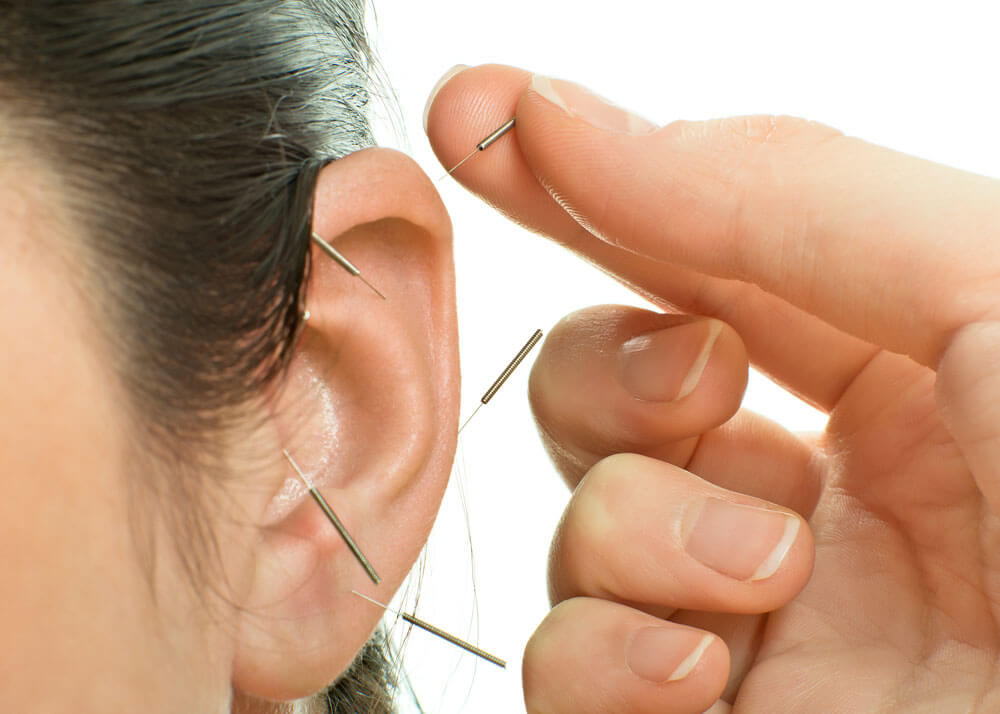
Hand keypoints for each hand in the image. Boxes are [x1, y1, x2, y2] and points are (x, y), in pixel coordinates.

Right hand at [425, 65, 999, 712]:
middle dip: (608, 367)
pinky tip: (697, 667)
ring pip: (583, 521)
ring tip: (762, 568)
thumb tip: (574, 125)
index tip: (479, 120)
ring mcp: (759, 616)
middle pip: (616, 386)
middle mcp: (828, 491)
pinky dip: (604, 652)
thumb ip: (781, 195)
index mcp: (914, 374)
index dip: (581, 178)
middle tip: (694, 386)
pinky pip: (566, 661)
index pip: (703, 249)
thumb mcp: (993, 294)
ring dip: (637, 526)